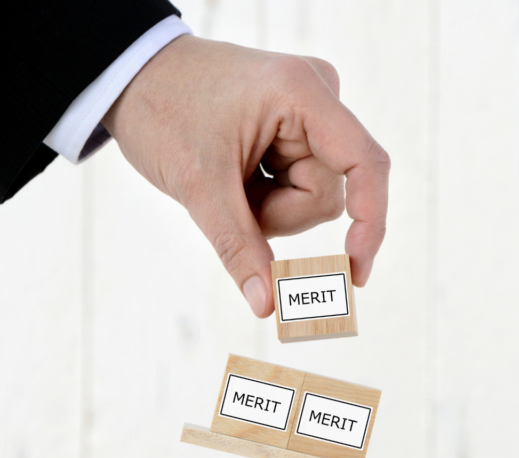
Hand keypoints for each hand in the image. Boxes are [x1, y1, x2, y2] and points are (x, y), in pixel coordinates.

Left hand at [102, 35, 388, 317]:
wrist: (131, 74)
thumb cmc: (161, 109)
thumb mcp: (196, 183)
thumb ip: (238, 245)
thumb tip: (267, 306)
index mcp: (301, 93)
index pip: (364, 163)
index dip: (369, 221)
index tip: (354, 271)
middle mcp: (319, 97)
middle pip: (328, 193)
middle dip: (279, 212)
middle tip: (229, 196)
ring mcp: (313, 112)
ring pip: (314, 197)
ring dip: (270, 206)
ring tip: (227, 180)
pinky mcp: (303, 127)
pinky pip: (303, 185)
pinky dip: (268, 195)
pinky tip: (238, 172)